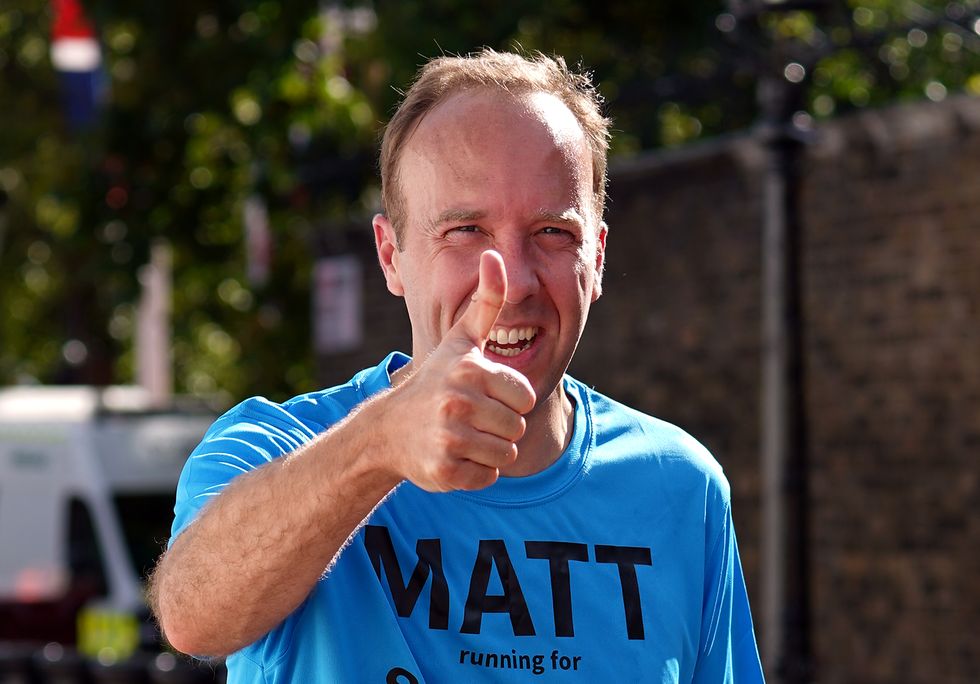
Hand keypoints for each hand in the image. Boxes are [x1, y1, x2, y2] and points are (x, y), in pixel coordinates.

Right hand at [386, 250, 535, 490]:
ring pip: (505, 454)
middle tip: (469, 417)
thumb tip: (495, 255)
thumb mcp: (460, 339)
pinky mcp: (444, 470)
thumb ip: (486, 301)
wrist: (388, 429)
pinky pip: (487, 477)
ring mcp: (450, 438)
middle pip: (517, 427)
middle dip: (499, 426)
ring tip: (461, 435)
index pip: (525, 397)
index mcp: (469, 371)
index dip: (508, 399)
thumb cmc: (435, 380)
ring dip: (488, 450)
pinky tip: (453, 455)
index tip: (479, 394)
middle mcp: (458, 403)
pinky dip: (475, 472)